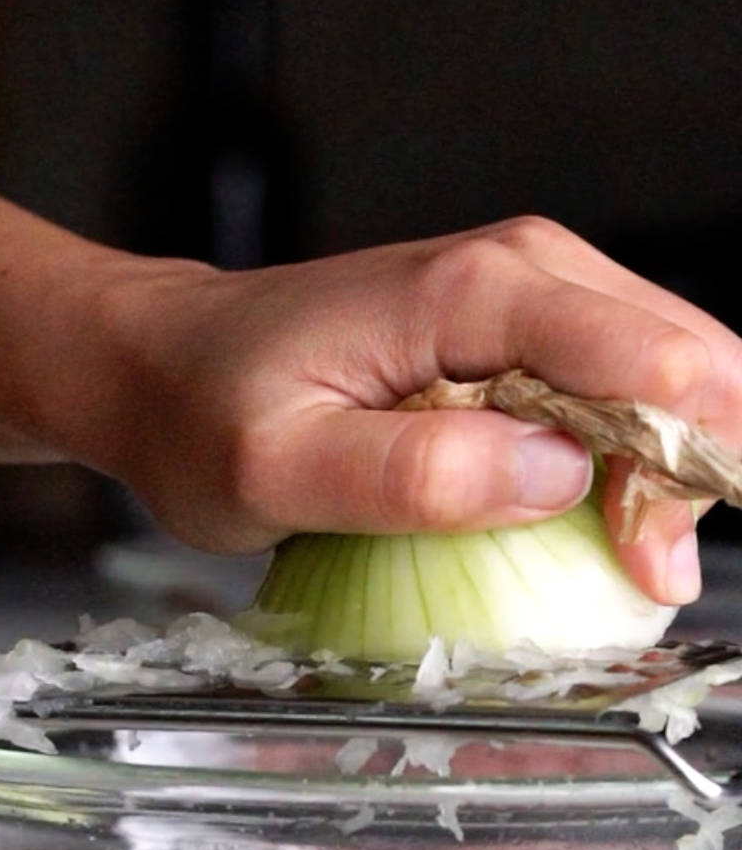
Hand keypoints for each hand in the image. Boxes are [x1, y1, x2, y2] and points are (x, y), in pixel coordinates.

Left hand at [87, 216, 741, 604]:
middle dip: (691, 471)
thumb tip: (554, 476)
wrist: (160, 364)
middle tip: (651, 580)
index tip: (658, 564)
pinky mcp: (511, 330)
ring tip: (637, 564)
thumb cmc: (202, 415)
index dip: (681, 465)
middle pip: (678, 361)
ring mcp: (522, 293)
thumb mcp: (280, 469)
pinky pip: (611, 385)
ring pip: (660, 371)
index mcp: (471, 293)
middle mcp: (518, 270)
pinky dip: (626, 454)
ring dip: (668, 469)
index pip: (644, 359)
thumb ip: (416, 475)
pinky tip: (606, 519)